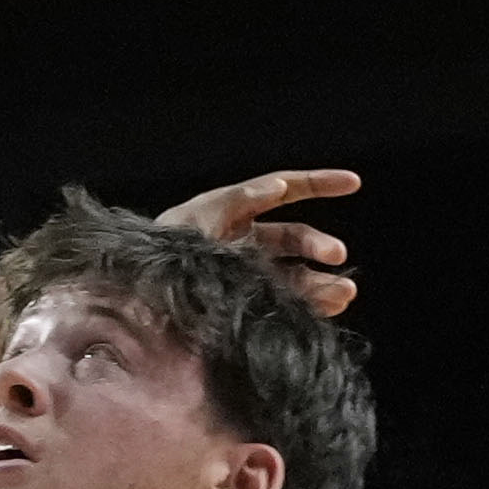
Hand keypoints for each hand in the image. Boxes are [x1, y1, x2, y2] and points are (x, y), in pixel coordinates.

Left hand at [163, 167, 358, 317]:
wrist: (135, 299)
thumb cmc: (159, 253)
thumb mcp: (194, 219)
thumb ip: (235, 202)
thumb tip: (278, 185)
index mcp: (235, 213)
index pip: (284, 191)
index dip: (318, 184)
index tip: (353, 182)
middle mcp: (246, 243)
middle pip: (294, 238)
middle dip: (317, 244)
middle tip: (337, 254)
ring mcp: (248, 275)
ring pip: (295, 275)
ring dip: (323, 282)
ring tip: (344, 293)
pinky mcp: (249, 304)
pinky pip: (285, 303)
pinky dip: (310, 305)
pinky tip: (331, 306)